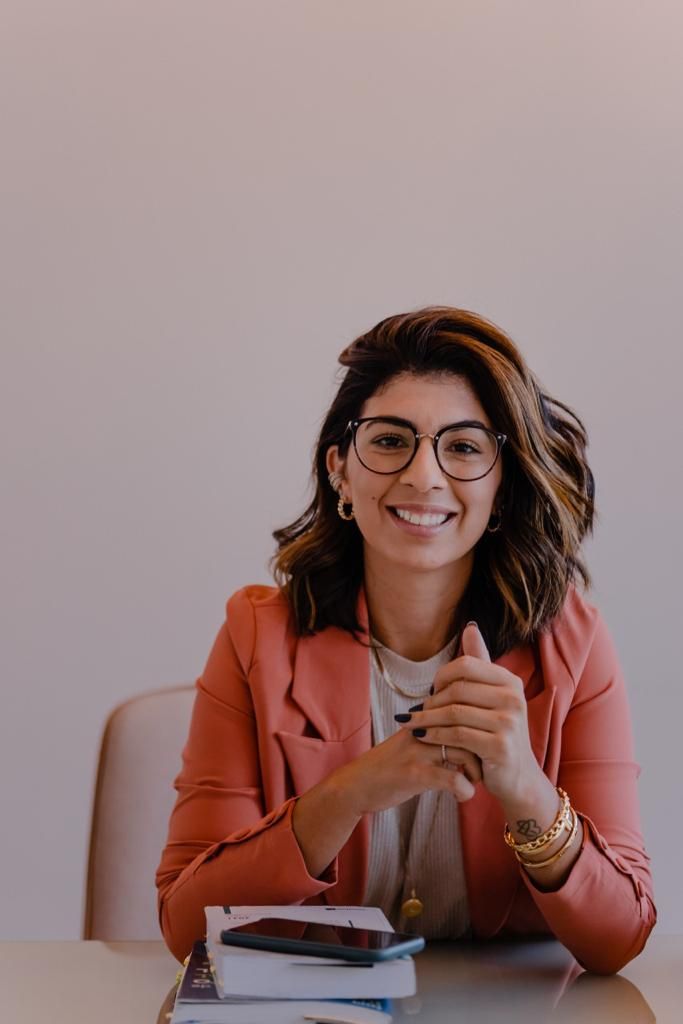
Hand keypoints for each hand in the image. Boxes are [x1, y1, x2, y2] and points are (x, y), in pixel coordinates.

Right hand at [328, 723, 482, 817]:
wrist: (355, 785)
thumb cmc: (386, 766)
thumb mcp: (409, 742)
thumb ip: (433, 733)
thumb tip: (463, 732)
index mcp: (421, 720)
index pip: (461, 711)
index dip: (478, 730)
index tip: (482, 747)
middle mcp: (421, 730)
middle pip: (468, 728)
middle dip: (482, 749)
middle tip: (483, 766)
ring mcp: (417, 752)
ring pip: (465, 751)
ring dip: (477, 771)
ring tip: (474, 781)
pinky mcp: (414, 775)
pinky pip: (453, 779)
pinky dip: (465, 790)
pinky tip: (462, 797)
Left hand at [394, 621, 541, 805]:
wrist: (517, 776)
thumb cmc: (498, 733)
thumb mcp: (492, 696)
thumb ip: (480, 663)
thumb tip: (469, 627)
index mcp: (510, 681)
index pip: (465, 665)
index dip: (442, 676)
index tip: (430, 690)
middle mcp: (514, 698)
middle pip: (457, 689)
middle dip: (431, 700)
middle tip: (415, 711)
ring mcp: (509, 723)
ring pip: (454, 712)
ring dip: (426, 719)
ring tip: (410, 724)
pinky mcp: (500, 747)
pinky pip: (457, 735)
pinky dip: (435, 735)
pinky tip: (421, 737)